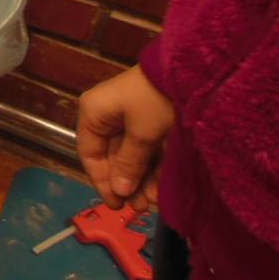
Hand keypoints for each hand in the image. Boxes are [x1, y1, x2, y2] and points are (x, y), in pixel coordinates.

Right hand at [77, 65, 175, 210]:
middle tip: (140, 208)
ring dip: (141, 179)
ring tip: (153, 201)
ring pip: (131, 155)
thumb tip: (119, 190)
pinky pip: (146, 149)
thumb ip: (129, 164)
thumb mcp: (141, 134)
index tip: (116, 204)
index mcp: (93, 114)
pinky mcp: (149, 120)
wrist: (189, 71)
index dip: (102, 181)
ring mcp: (129, 118)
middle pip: (112, 157)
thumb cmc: (155, 100)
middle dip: (127, 183)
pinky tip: (161, 187)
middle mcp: (107, 116)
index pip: (90, 154)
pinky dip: (153, 167)